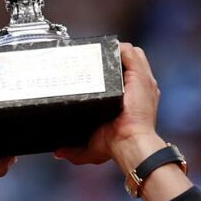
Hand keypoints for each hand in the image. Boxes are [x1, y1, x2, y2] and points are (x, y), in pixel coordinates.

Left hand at [54, 42, 164, 170]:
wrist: (128, 142)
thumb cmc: (116, 146)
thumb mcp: (92, 149)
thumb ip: (74, 150)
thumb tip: (58, 152)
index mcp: (133, 102)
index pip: (123, 78)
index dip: (110, 73)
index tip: (92, 73)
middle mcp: (140, 89)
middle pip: (127, 63)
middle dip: (112, 59)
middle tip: (92, 62)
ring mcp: (141, 81)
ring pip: (131, 55)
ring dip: (116, 52)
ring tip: (98, 54)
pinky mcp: (140, 75)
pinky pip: (131, 52)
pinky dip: (119, 48)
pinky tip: (106, 50)